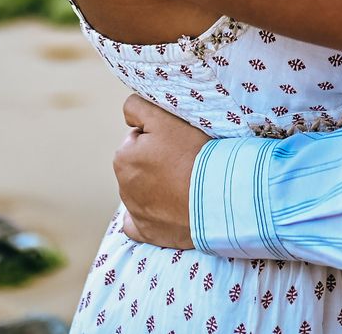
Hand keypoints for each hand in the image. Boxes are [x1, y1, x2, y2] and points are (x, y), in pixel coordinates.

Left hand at [113, 94, 206, 249]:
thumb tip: (128, 115)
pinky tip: (165, 211)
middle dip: (154, 162)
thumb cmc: (193, 154)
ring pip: (142, 192)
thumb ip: (137, 108)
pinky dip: (148, 217)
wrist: (218, 197)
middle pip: (139, 166)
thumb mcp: (164, 118)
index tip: (176, 143)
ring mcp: (135, 212)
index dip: (158, 138)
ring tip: (184, 184)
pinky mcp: (147, 233)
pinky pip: (138, 225)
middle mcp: (123, 186)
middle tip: (183, 162)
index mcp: (123, 157)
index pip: (138, 139)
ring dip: (156, 187)